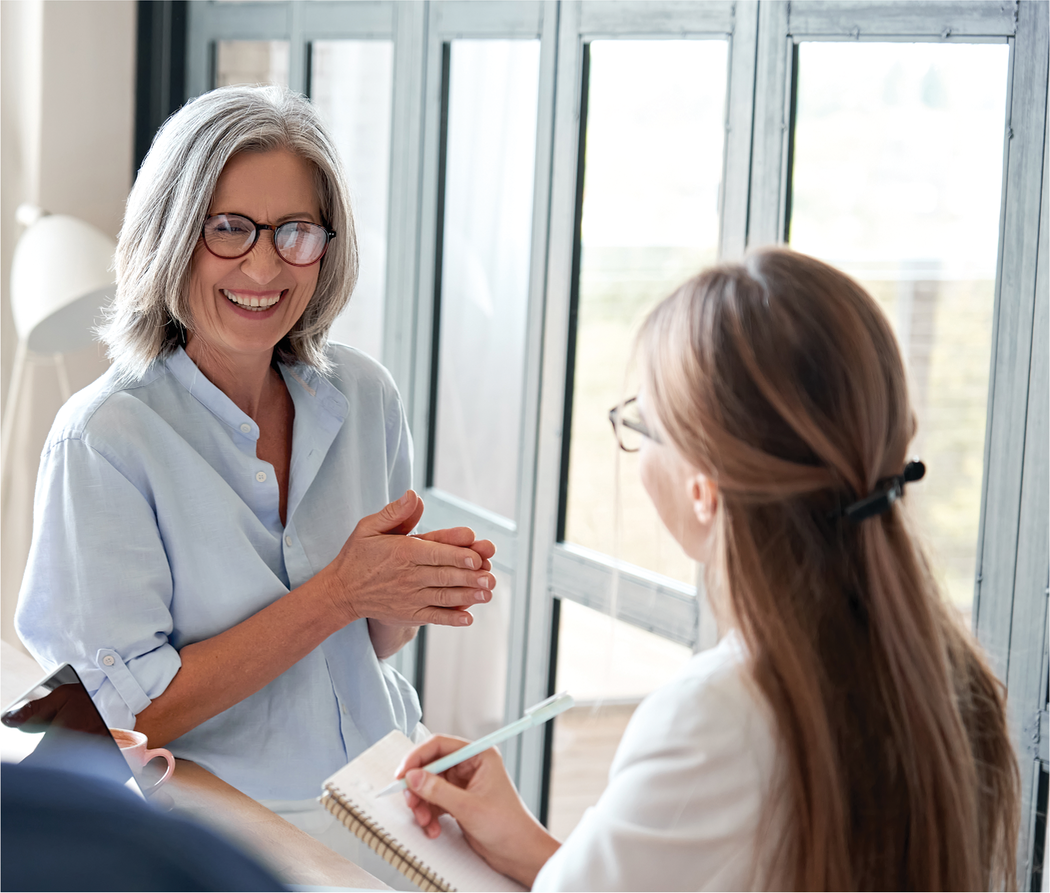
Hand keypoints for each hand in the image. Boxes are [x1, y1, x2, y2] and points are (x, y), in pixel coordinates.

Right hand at [325, 491, 495, 628]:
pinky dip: (450, 618)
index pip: (434, 552)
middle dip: (469, 577)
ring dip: (467, 596)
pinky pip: (433, 617)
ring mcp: (409, 597)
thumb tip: (413, 495)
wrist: (341, 592)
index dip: (456, 554)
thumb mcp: (369, 527)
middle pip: (443, 575)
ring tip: (487, 594)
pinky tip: (468, 619)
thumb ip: (394, 513)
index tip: (476, 557)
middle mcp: (408, 576)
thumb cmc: (358, 555)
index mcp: (402, 552)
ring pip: (443, 596)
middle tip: (491, 577)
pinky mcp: (409, 614)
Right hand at [396, 735, 559, 886]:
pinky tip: (433, 828)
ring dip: (422, 804)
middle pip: (431, 766)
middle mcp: (469, 766)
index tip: (403, 773)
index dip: (418, 757)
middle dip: (418, 786)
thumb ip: (438, 791)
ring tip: (425, 821)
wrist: (518, 852)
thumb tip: (413, 777)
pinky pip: (434, 801)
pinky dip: (429, 814)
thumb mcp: (468, 807)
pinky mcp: (458, 801)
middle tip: (410, 802)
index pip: (440, 745)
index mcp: (478, 756)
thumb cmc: (507, 825)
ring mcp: (463, 784)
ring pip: (429, 786)